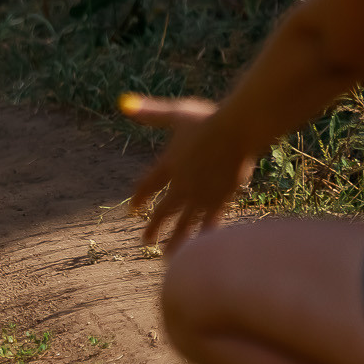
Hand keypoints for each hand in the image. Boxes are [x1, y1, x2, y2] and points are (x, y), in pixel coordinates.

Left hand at [122, 93, 259, 251]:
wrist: (239, 131)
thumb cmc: (208, 119)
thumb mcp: (176, 114)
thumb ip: (150, 113)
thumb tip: (124, 105)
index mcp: (169, 165)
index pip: (148, 186)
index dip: (140, 199)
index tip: (133, 210)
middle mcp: (183, 184)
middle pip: (165, 210)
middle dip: (154, 227)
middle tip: (146, 242)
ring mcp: (202, 194)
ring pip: (186, 223)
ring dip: (176, 240)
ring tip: (168, 257)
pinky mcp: (222, 199)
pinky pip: (211, 222)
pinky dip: (205, 235)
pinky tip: (202, 248)